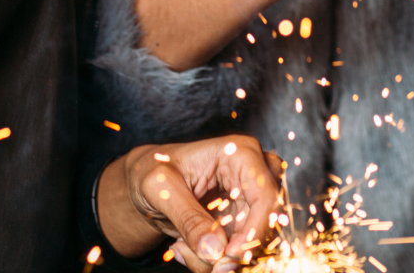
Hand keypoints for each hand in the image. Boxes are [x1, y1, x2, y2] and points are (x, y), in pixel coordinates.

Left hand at [97, 137, 285, 271]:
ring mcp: (250, 201)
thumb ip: (188, 218)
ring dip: (218, 258)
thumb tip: (216, 251)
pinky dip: (212, 260)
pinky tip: (183, 247)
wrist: (146, 183)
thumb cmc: (153, 171)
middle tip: (205, 263)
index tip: (227, 256)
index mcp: (241, 153)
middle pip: (267, 223)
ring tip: (180, 247)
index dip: (253, 231)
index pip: (266, 196)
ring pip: (253, 243)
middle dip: (235, 251)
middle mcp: (254, 175)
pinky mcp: (242, 222)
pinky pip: (238, 251)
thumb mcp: (161, 188)